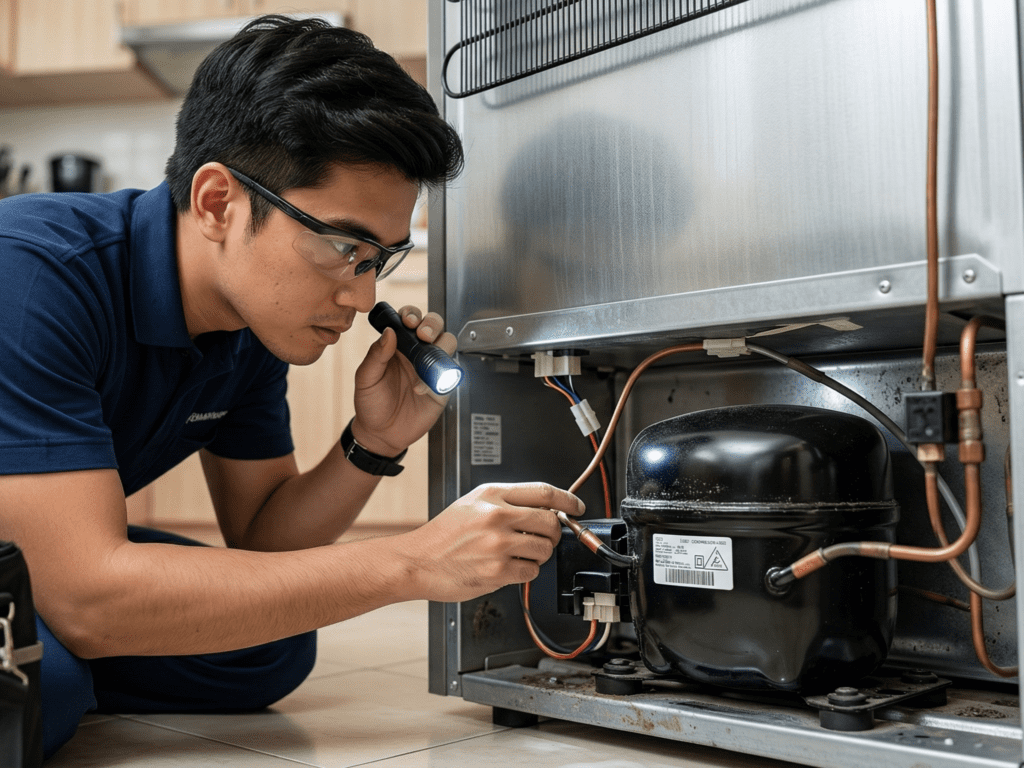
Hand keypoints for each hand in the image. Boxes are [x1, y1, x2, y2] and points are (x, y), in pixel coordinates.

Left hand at [351, 305, 456, 455]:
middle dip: (432, 324)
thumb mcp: (366, 379)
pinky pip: (450, 373)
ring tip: (425, 359)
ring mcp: (431, 368)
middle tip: (423, 334)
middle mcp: (417, 353)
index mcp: (397, 346)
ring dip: (441, 344)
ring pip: (448, 344)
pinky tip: (421, 388)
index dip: (412, 315)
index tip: (407, 321)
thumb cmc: (371, 404)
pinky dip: (440, 376)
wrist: (382, 434)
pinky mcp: (442, 386)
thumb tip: (389, 332)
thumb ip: (376, 355)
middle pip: (434, 326)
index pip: (409, 320)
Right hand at [396, 483, 585, 603]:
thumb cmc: (444, 535)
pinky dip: (526, 571)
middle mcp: (497, 517)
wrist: (418, 561)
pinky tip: (507, 566)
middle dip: (553, 532)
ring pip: (544, 549)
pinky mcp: (497, 571)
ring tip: (516, 553)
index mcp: (492, 495)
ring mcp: (498, 545)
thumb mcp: (473, 503)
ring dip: (538, 554)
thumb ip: (508, 501)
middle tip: (543, 537)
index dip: (567, 500)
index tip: (576, 507)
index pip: (544, 492)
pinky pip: (531, 571)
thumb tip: (547, 508)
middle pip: (551, 522)